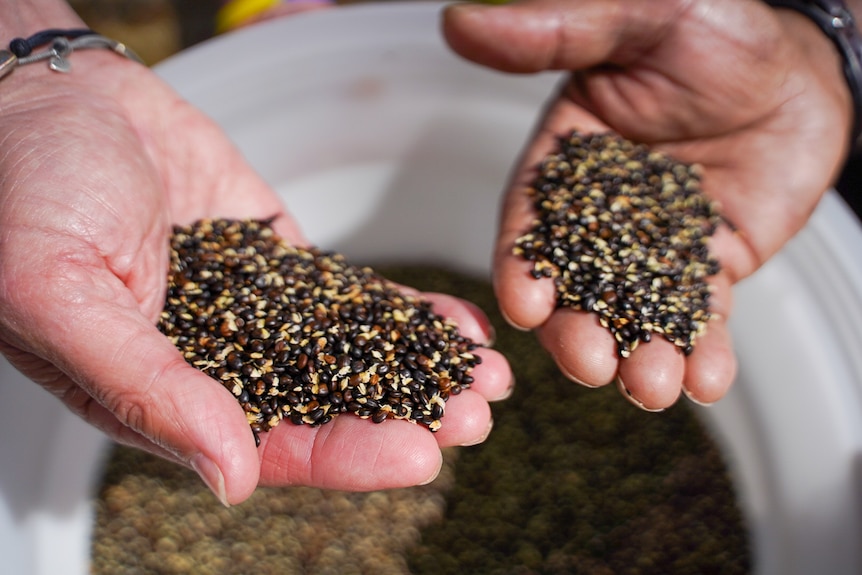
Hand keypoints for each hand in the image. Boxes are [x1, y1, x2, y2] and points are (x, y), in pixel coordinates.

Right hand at [0, 49, 510, 503]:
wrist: (51, 97)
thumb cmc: (24, 188)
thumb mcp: (58, 293)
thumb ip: (143, 387)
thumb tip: (229, 477)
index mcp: (156, 394)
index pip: (265, 445)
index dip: (344, 455)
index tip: (419, 454)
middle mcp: (215, 363)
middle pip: (324, 409)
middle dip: (402, 416)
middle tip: (473, 417)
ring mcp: (255, 312)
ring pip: (348, 356)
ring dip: (416, 370)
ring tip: (486, 377)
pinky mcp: (280, 261)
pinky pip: (348, 296)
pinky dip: (401, 312)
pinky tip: (455, 326)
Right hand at [443, 0, 851, 409]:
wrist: (801, 63)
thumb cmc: (715, 28)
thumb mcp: (635, 19)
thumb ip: (555, 32)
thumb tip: (460, 22)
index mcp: (566, 165)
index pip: (531, 223)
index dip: (522, 266)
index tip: (524, 306)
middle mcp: (601, 217)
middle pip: (576, 287)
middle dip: (578, 331)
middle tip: (591, 361)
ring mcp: (653, 248)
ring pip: (636, 312)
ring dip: (639, 356)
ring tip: (652, 386)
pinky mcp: (706, 267)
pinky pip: (700, 315)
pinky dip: (701, 350)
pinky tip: (705, 378)